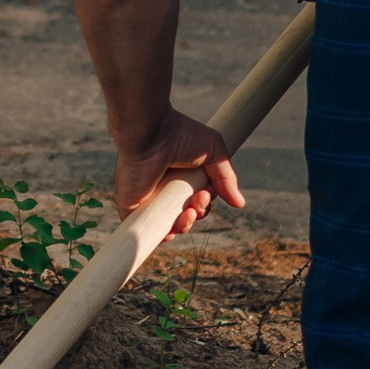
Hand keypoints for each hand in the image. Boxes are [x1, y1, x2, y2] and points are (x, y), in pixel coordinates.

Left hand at [112, 112, 244, 239]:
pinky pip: (143, 231)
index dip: (205, 204)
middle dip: (198, 213)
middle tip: (199, 197)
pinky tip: (170, 233)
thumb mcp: (214, 151)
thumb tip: (239, 204)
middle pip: (185, 216)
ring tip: (189, 211)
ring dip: (184, 226)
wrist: (151, 132)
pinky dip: (158, 237)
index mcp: (180, 176)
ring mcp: (146, 198)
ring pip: (168, 226)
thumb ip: (226, 178)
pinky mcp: (130, 205)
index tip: (207, 191)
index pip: (195, 202)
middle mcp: (162, 188)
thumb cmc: (180, 134)